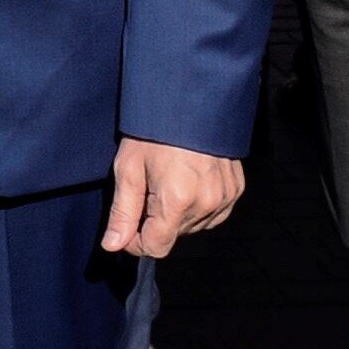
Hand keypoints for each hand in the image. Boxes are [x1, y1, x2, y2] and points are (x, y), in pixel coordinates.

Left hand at [103, 138, 242, 257]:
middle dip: (155, 221)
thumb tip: (112, 246)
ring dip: (177, 215)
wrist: (190, 101)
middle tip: (148, 188)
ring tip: (168, 181)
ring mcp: (225, 197)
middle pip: (174, 236)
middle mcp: (206, 203)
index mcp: (177, 200)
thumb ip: (122, 212)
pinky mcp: (236, 189)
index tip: (128, 225)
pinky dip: (198, 206)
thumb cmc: (154, 131)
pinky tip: (188, 182)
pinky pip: (213, 214)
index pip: (156, 247)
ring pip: (193, 227)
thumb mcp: (128, 168)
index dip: (136, 243)